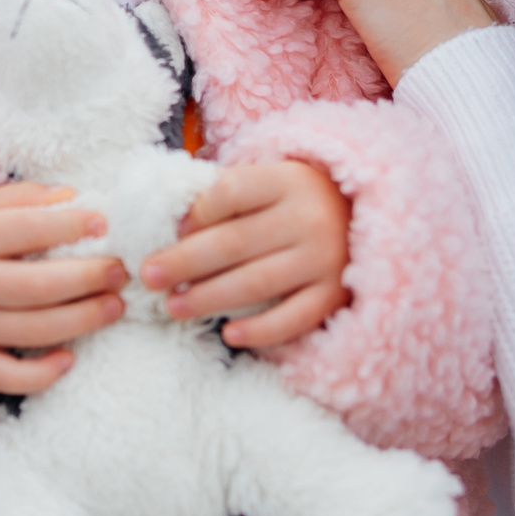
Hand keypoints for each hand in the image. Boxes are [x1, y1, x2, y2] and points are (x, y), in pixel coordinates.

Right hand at [0, 183, 126, 394]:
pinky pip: (9, 377)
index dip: (73, 226)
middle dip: (90, 277)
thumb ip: (15, 198)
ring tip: (114, 306)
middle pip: (41, 285)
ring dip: (83, 319)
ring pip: (36, 330)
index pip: (30, 229)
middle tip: (121, 271)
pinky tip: (70, 357)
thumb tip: (71, 198)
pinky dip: (43, 374)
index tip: (104, 224)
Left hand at [140, 161, 350, 348]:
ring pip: (255, 283)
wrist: (366, 217)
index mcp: (287, 181)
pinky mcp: (333, 295)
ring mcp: (324, 259)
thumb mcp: (271, 181)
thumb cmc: (298, 201)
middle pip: (234, 242)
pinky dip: (260, 330)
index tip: (172, 232)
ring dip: (208, 298)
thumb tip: (176, 229)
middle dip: (184, 262)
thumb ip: (230, 196)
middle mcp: (308, 218)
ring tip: (172, 307)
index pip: (230, 193)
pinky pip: (292, 318)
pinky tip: (229, 334)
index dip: (195, 213)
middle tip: (148, 276)